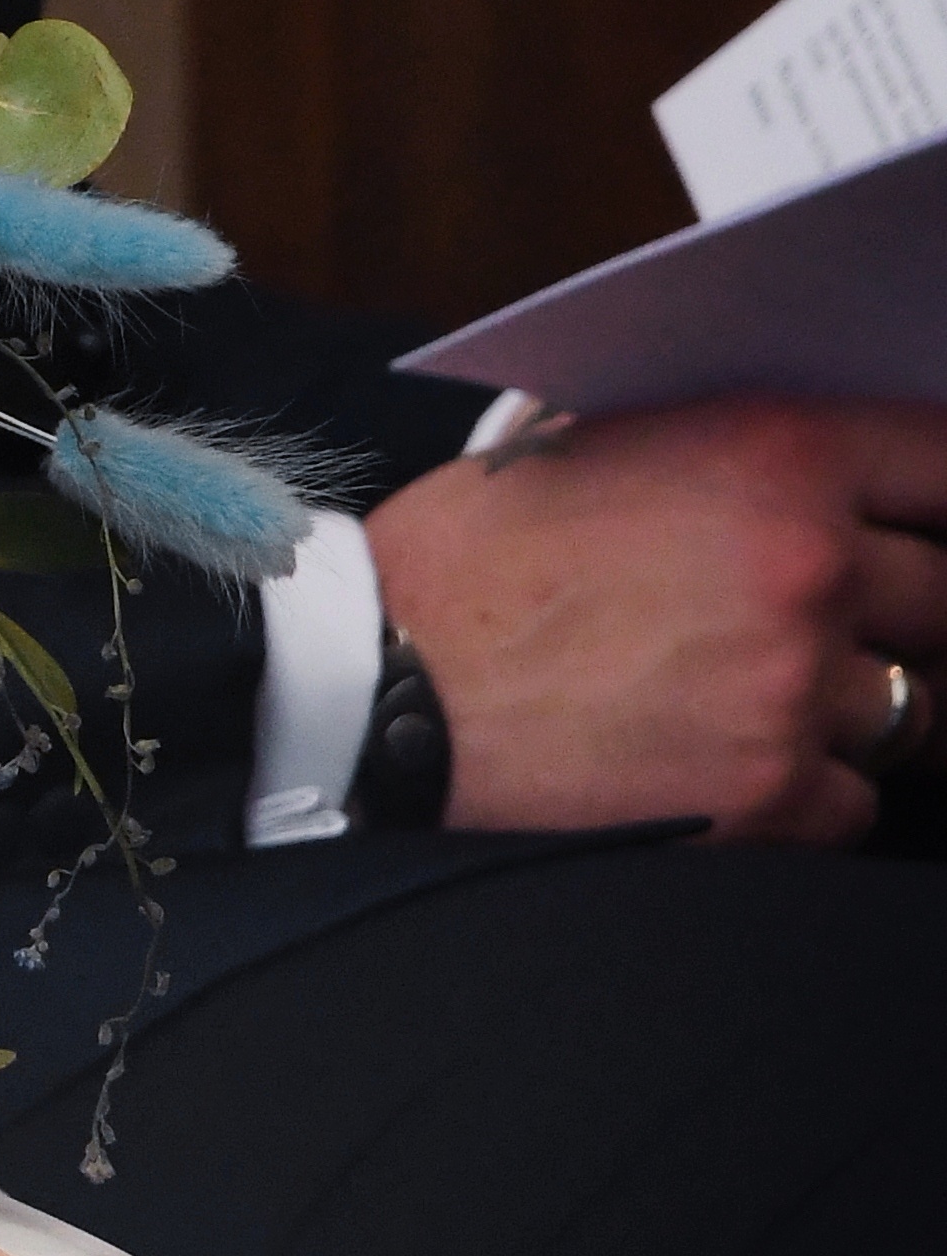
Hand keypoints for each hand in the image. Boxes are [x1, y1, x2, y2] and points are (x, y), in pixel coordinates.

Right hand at [367, 399, 946, 844]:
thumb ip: (712, 452)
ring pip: (920, 713)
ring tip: (778, 710)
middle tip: (850, 632)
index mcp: (768, 454)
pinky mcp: (768, 799)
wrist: (366, 696)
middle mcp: (806, 567)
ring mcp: (795, 690)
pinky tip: (725, 774)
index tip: (936, 526)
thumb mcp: (581, 450)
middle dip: (915, 617)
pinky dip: (805, 796)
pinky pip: (851, 805)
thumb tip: (799, 469)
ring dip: (867, 712)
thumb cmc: (452, 570)